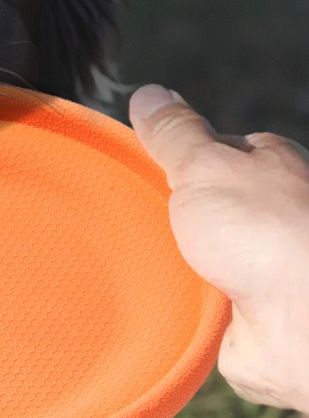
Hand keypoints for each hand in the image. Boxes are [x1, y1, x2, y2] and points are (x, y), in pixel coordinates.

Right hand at [129, 85, 308, 411]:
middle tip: (127, 218)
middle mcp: (268, 216)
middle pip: (197, 207)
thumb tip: (149, 94)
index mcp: (268, 168)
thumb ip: (176, 134)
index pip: (210, 151)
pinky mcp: (242, 316)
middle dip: (163, 216)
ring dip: (166, 266)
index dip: (171, 156)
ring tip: (134, 263)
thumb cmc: (268, 234)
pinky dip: (174, 308)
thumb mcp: (207, 164)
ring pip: (191, 259)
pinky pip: (193, 308)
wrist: (303, 324)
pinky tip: (154, 302)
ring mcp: (256, 267)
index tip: (135, 164)